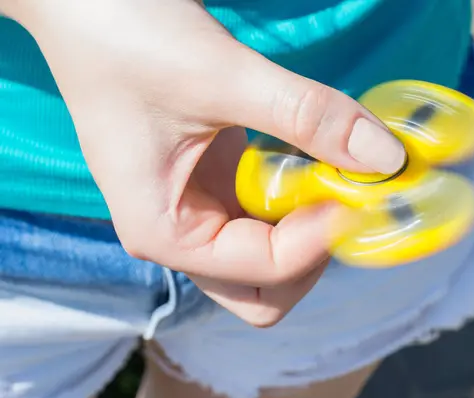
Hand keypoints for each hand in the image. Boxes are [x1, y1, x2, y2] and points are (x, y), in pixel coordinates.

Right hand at [5, 0, 405, 325]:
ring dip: (311, 229)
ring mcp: (198, 210)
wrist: (85, 2)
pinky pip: (268, 216)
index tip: (358, 189)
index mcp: (164, 231)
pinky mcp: (214, 183)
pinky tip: (313, 159)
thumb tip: (386, 159)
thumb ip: (307, 117)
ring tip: (335, 174)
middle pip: (267, 289)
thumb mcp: (222, 76)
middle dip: (315, 255)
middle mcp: (181, 234)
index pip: (265, 269)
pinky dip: (299, 200)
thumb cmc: (127, 35)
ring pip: (271, 260)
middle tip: (344, 193)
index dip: (320, 238)